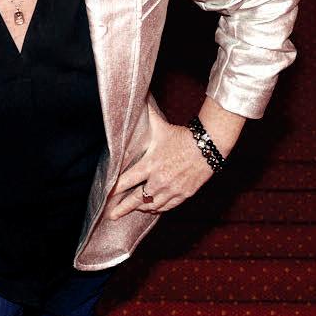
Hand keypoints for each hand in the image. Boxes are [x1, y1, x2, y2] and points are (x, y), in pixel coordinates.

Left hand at [104, 104, 212, 219]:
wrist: (208, 145)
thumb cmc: (182, 136)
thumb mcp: (160, 126)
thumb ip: (145, 117)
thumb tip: (135, 101)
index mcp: (150, 164)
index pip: (126, 181)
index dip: (114, 189)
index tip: (106, 195)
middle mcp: (159, 180)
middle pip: (136, 199)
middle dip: (122, 208)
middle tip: (111, 215)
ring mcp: (172, 189)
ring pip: (151, 205)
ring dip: (140, 208)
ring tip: (132, 210)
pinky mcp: (184, 194)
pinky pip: (167, 206)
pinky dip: (157, 208)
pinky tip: (152, 208)